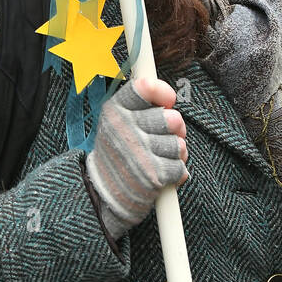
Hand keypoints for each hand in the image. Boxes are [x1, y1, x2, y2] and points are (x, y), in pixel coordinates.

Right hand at [85, 76, 189, 241]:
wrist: (102, 194)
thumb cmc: (117, 154)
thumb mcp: (116, 122)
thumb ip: (141, 106)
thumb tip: (171, 100)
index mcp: (115, 110)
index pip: (146, 87)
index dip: (164, 93)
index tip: (168, 101)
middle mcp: (124, 127)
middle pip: (172, 118)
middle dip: (174, 130)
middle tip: (162, 138)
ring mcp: (138, 151)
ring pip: (179, 144)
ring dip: (174, 154)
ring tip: (158, 158)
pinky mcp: (152, 175)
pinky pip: (180, 166)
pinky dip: (175, 173)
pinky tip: (160, 175)